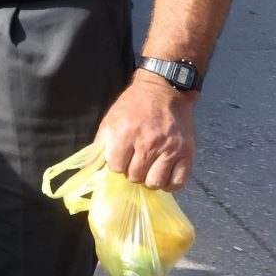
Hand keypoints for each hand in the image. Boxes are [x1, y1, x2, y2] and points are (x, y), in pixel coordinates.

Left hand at [95, 75, 196, 190]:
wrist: (164, 91)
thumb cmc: (133, 106)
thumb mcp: (109, 121)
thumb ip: (98, 148)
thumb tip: (87, 172)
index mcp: (125, 133)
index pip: (116, 167)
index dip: (117, 164)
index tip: (121, 156)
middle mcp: (149, 142)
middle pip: (135, 177)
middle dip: (132, 171)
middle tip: (136, 160)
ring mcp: (170, 148)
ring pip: (155, 183)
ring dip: (149, 179)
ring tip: (149, 168)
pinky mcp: (188, 152)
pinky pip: (178, 182)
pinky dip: (170, 184)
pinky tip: (164, 175)